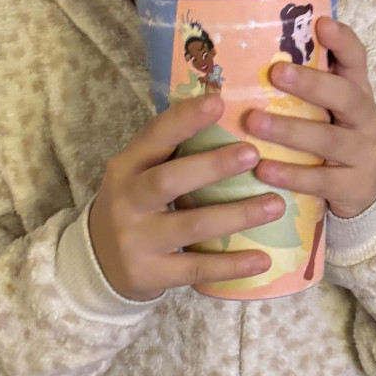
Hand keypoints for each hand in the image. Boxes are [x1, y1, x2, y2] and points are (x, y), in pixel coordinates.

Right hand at [88, 94, 283, 302]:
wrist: (99, 262)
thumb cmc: (135, 206)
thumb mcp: (138, 175)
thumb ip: (170, 152)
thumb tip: (229, 114)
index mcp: (126, 167)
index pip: (153, 137)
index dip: (184, 119)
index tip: (218, 101)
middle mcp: (127, 201)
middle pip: (169, 180)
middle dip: (212, 166)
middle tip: (253, 154)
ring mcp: (137, 240)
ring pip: (192, 225)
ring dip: (237, 215)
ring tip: (276, 205)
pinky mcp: (150, 273)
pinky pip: (197, 268)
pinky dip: (232, 266)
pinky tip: (263, 260)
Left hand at [248, 17, 375, 221]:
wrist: (367, 189)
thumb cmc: (336, 136)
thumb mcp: (331, 108)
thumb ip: (309, 83)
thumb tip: (257, 48)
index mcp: (358, 92)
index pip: (357, 60)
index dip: (343, 41)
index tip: (322, 23)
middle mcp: (365, 119)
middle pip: (346, 96)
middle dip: (311, 84)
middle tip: (275, 72)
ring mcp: (362, 154)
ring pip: (329, 140)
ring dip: (289, 130)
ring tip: (254, 123)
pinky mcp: (353, 186)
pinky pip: (321, 180)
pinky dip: (291, 174)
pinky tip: (263, 169)